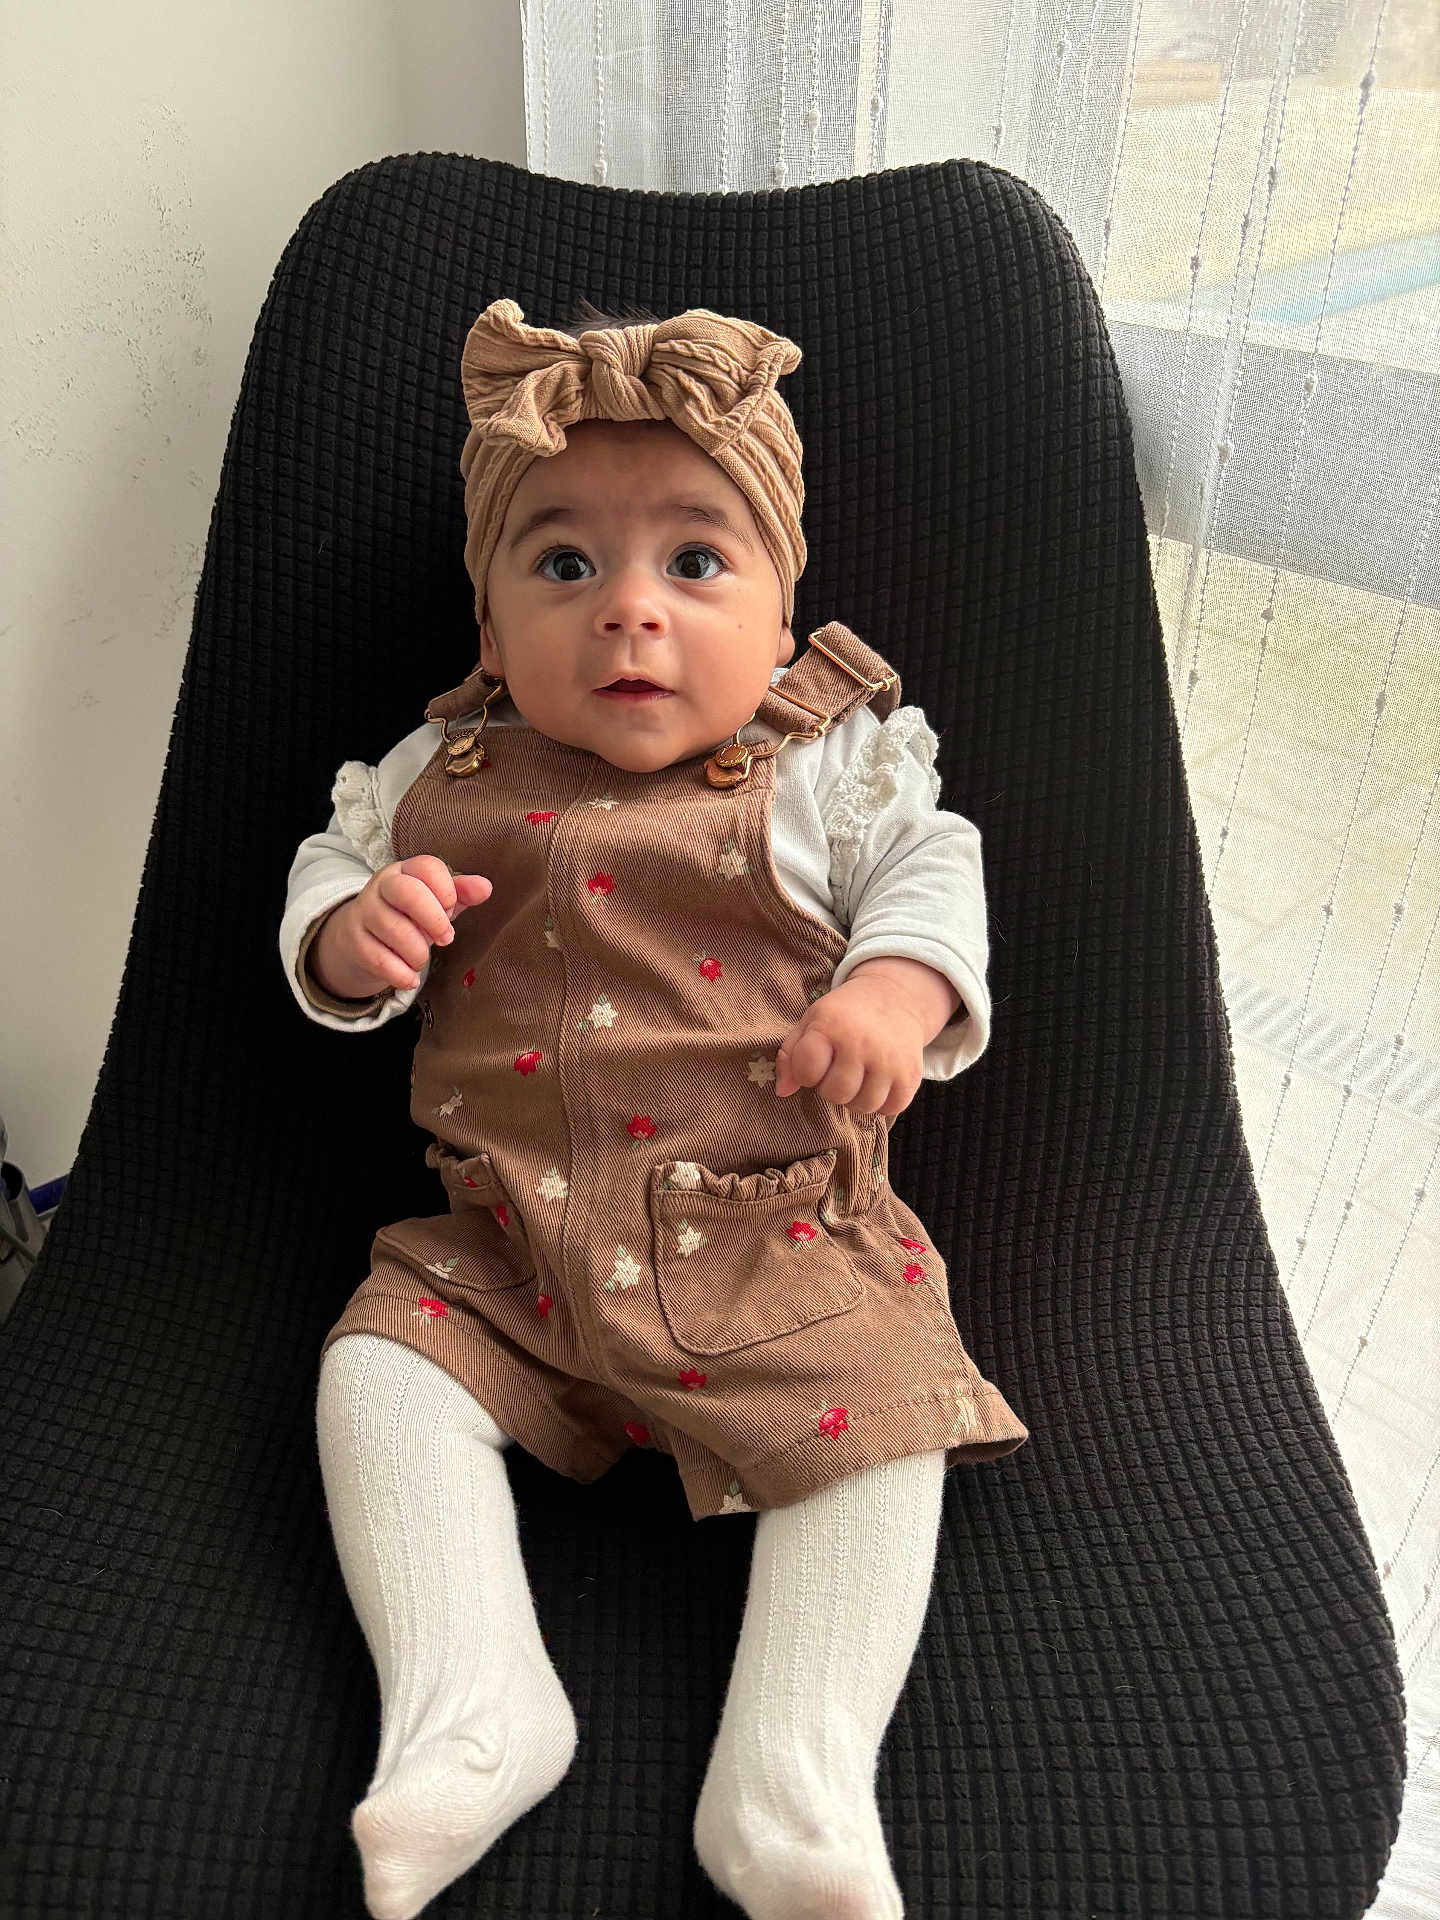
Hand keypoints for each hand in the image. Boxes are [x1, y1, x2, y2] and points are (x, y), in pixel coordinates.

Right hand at [309, 856, 491, 998]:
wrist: (360, 938)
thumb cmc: (407, 917)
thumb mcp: (435, 903)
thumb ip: (460, 894)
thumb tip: (485, 887)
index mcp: (405, 871)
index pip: (427, 867)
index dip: (446, 891)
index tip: (452, 910)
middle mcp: (382, 886)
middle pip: (408, 892)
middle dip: (434, 920)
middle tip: (446, 938)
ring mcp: (364, 912)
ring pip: (395, 930)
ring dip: (418, 953)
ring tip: (422, 959)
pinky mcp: (354, 941)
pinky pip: (379, 959)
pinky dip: (401, 974)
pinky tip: (410, 978)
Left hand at [774, 976, 925, 1117]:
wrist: (896, 998)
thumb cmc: (845, 1014)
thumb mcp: (812, 1021)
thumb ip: (790, 1055)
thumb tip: (782, 1092)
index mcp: (832, 1025)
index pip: (807, 1071)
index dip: (806, 1073)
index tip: (815, 1062)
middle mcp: (862, 1043)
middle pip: (836, 1093)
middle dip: (830, 1088)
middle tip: (838, 1071)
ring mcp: (890, 1060)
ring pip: (864, 1106)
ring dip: (855, 1098)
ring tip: (857, 1078)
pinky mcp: (911, 1075)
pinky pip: (889, 1110)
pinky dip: (881, 1103)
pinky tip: (877, 1083)